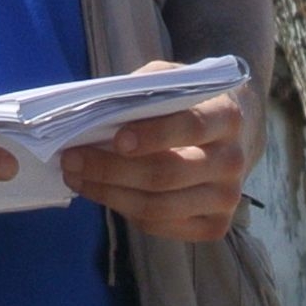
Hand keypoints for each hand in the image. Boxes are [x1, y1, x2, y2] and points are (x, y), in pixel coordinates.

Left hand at [61, 71, 257, 242]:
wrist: (231, 137)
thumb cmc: (190, 103)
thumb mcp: (173, 80)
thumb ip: (145, 88)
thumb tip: (99, 111)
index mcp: (227, 116)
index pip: (191, 127)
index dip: (153, 135)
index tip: (116, 139)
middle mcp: (233, 160)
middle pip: (168, 174)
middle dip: (112, 169)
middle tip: (71, 159)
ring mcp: (227, 198)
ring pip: (159, 206)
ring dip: (109, 194)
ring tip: (76, 177)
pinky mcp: (216, 225)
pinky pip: (161, 225)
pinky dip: (125, 211)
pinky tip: (103, 192)